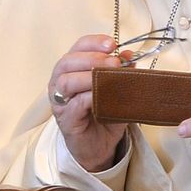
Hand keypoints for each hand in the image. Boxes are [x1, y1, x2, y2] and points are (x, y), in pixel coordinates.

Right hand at [49, 34, 129, 172]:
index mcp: (72, 70)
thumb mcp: (117, 91)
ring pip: (66, 81)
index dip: (93, 43)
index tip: (112, 44)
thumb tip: (130, 56)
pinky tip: (104, 96)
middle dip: (92, 58)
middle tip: (114, 62)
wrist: (98, 147)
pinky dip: (90, 96)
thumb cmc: (103, 116)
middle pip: (67, 61)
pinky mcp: (65, 119)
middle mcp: (60, 83)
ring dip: (89, 76)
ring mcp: (60, 101)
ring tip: (109, 77)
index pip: (77, 48)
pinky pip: (74, 104)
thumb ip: (122, 73)